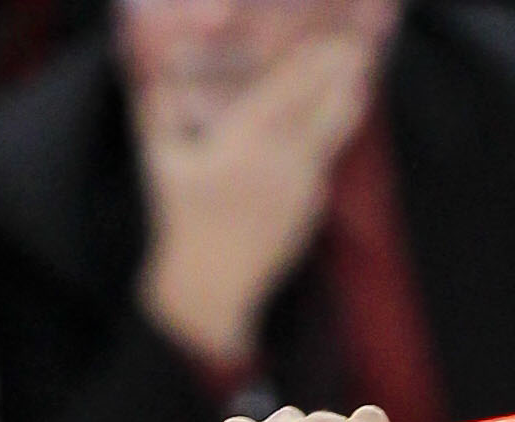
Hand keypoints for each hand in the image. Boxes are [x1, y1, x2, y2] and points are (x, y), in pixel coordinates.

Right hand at [133, 13, 388, 376]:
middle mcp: (281, 160)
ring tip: (362, 74)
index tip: (330, 39)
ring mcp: (300, 187)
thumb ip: (159, 108)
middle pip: (322, 105)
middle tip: (358, 44)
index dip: (313, 61)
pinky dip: (333, 135)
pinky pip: (323, 162)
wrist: (209, 290)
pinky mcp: (308, 209)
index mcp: (245, 142)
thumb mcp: (162, 161)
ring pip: (332, 133)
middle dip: (342, 72)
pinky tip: (339, 116)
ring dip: (347, 101)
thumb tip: (152, 65)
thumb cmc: (181, 222)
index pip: (289, 89)